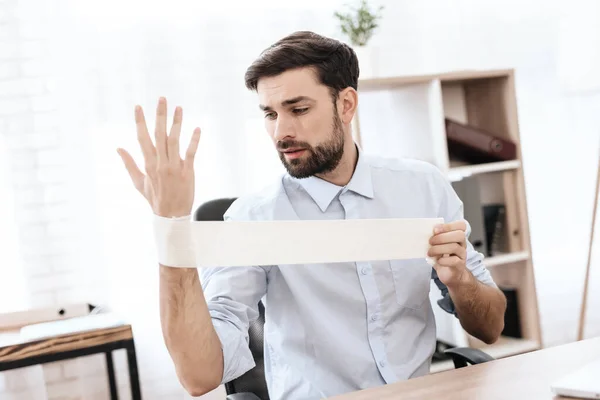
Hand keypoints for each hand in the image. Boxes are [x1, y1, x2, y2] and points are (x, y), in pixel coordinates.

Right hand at [117, 97, 200, 217]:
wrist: (171, 215)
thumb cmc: (155, 198)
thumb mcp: (138, 182)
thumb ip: (129, 164)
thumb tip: (118, 148)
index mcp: (148, 164)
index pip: (142, 138)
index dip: (140, 122)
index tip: (138, 107)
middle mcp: (160, 163)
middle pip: (159, 135)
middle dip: (160, 115)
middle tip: (162, 98)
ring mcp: (174, 167)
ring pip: (174, 141)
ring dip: (177, 123)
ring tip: (179, 108)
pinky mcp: (187, 171)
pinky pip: (190, 153)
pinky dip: (194, 141)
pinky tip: (196, 128)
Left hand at [428, 221, 469, 286]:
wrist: (450, 274)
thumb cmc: (443, 257)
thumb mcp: (438, 246)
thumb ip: (434, 239)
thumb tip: (424, 233)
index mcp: (457, 237)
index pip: (461, 225)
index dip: (449, 225)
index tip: (435, 229)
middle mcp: (462, 244)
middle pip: (459, 235)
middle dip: (442, 237)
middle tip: (430, 241)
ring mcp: (462, 255)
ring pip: (454, 247)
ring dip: (439, 248)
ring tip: (430, 252)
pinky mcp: (459, 266)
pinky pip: (454, 261)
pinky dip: (443, 260)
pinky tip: (437, 261)